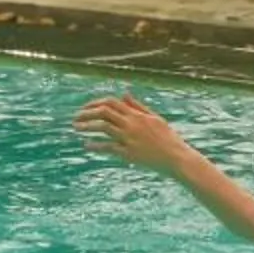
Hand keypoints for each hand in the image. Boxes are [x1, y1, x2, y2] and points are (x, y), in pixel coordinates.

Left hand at [74, 94, 202, 175]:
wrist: (177, 158)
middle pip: (104, 112)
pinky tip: (87, 145)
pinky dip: (96, 145)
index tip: (86, 108)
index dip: (95, 103)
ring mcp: (130, 138)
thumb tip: (124, 94)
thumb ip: (138, 107)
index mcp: (137, 115)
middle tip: (76, 118)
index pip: (111, 102)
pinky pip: (109, 147)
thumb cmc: (168, 138)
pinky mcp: (129, 153)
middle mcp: (132, 124)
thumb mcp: (155, 118)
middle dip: (87, 113)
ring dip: (87, 126)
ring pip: (103, 127)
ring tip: (76, 127)